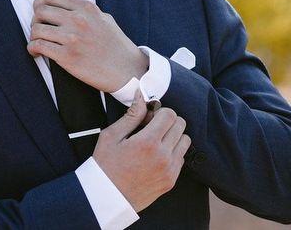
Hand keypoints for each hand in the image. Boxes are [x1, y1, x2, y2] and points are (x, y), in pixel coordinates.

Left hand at [27, 0, 147, 91]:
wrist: (128, 70)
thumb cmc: (116, 45)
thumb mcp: (103, 18)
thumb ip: (84, 4)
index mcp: (86, 8)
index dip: (40, 2)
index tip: (39, 10)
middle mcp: (78, 20)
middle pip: (41, 10)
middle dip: (35, 19)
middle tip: (38, 27)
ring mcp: (72, 38)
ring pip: (37, 29)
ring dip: (34, 35)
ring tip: (38, 41)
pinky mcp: (67, 57)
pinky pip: (39, 47)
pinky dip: (33, 49)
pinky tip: (36, 52)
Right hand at [93, 90, 190, 211]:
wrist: (107, 196)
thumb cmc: (106, 163)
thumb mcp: (112, 135)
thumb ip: (131, 115)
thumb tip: (140, 95)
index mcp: (147, 142)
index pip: (170, 115)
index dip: (159, 111)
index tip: (148, 116)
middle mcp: (163, 156)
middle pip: (180, 125)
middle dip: (167, 121)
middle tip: (152, 126)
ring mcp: (169, 170)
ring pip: (185, 141)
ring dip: (173, 135)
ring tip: (156, 140)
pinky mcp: (171, 180)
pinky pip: (182, 157)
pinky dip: (173, 151)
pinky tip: (156, 154)